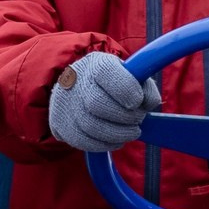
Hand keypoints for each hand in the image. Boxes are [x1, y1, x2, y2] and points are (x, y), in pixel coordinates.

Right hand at [48, 51, 162, 151]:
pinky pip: (84, 142)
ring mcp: (64, 104)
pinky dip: (105, 144)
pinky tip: (116, 140)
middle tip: (137, 120)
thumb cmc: (112, 84)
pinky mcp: (59, 125)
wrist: (78, 91)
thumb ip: (144, 85)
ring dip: (118, 134)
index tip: (137, 102)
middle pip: (97, 103)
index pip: (107, 72)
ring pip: (91, 127)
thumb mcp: (129, 75)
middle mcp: (75, 81)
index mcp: (95, 63)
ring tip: (131, 131)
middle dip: (125, 117)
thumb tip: (148, 103)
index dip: (126, 89)